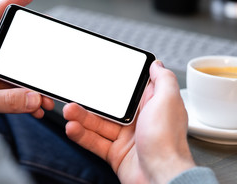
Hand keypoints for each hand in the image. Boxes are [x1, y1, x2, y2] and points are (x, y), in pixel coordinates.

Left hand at [0, 0, 53, 121]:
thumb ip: (4, 100)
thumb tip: (33, 97)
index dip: (9, 2)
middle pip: (12, 46)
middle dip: (33, 49)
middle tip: (50, 48)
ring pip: (17, 74)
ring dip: (33, 85)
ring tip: (46, 97)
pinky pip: (15, 92)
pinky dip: (27, 99)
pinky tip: (35, 108)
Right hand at [63, 61, 194, 183]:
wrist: (161, 178)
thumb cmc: (167, 141)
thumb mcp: (168, 100)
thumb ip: (162, 79)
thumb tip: (156, 64)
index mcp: (151, 106)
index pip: (129, 91)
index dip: (115, 83)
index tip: (98, 76)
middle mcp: (138, 121)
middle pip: (109, 108)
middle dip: (91, 102)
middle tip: (75, 95)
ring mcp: (126, 139)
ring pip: (99, 124)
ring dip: (81, 117)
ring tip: (68, 111)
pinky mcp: (116, 154)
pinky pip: (95, 142)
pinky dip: (82, 135)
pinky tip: (72, 128)